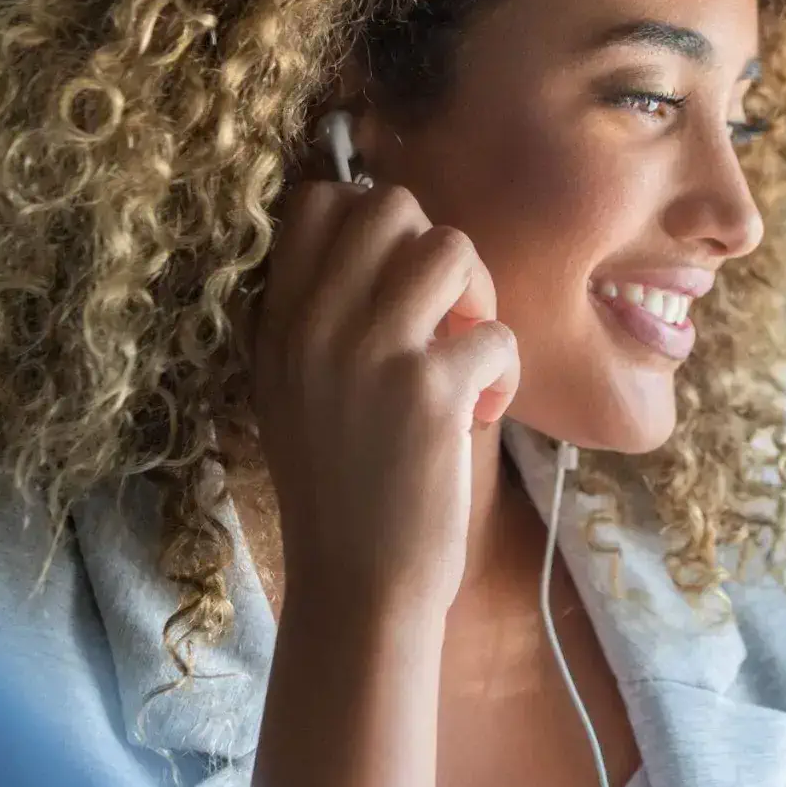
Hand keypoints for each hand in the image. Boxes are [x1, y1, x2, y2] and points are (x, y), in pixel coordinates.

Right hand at [248, 179, 520, 619]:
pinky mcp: (431, 392)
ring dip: (479, 297)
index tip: (397, 278)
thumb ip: (322, 315)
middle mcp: (316, 325)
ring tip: (468, 355)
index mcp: (279, 321)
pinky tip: (482, 414)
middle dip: (436, 251)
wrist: (356, 585)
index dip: (372, 218)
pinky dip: (505, 372)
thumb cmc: (341, 489)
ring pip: (451, 247)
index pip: (317, 201)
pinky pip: (496, 333)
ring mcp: (373, 353)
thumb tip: (383, 239)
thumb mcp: (295, 390)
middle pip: (391, 205)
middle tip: (444, 318)